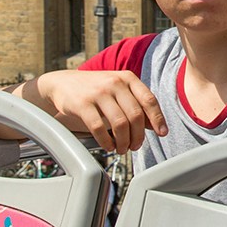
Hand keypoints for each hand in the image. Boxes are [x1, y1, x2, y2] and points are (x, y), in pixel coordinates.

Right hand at [33, 69, 167, 153]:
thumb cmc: (96, 89)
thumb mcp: (118, 89)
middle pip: (135, 115)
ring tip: (121, 149)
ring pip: (120, 123)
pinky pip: (99, 128)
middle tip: (135, 146)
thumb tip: (155, 125)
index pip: (149, 99)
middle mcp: (115, 83)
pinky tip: (108, 146)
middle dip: (138, 136)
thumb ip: (136, 103)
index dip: (158, 118)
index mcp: (127, 78)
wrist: (63, 83)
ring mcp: (98, 93)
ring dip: (123, 142)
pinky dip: (106, 142)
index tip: (162, 133)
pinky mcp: (82, 104)